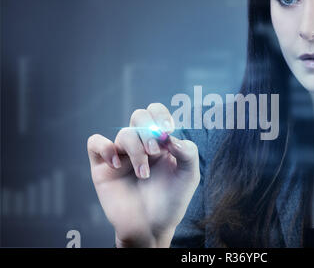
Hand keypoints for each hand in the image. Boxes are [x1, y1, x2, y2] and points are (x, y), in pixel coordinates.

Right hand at [87, 103, 199, 246]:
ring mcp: (122, 155)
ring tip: (143, 174)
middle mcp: (141, 145)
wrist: (151, 228)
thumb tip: (171, 136)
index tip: (167, 130)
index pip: (157, 113)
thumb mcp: (189, 176)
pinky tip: (117, 165)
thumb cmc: (171, 201)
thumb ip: (187, 152)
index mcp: (161, 142)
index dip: (160, 115)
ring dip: (136, 151)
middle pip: (139, 116)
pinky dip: (105, 148)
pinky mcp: (103, 167)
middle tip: (155, 151)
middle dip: (147, 130)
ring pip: (123, 134)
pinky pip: (95, 143)